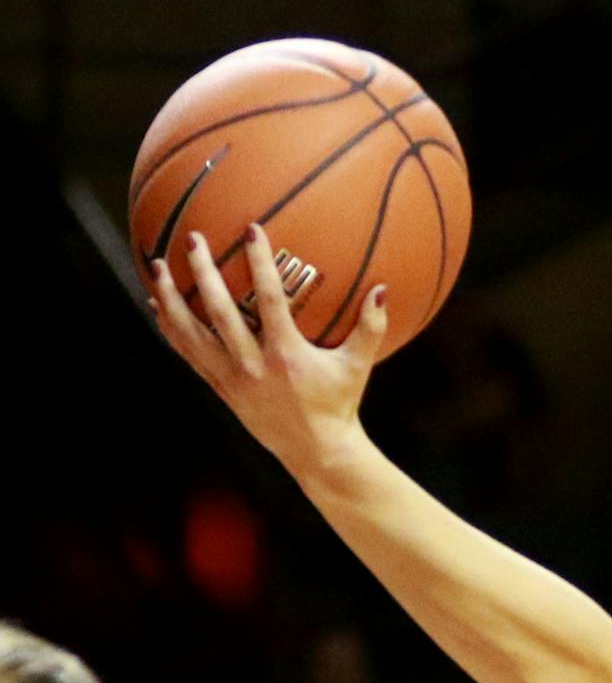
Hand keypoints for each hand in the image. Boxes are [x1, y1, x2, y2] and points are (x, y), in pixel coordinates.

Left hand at [148, 224, 388, 474]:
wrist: (317, 452)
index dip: (259, 263)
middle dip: (203, 272)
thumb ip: (371, 328)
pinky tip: (158, 305)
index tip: (251, 230)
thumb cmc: (339, 405)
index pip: (269, 300)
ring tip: (158, 266)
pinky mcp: (220, 388)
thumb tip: (382, 289)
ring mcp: (232, 378)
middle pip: (219, 312)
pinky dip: (170, 328)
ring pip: (191, 333)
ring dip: (171, 298)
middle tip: (192, 239)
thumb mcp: (358, 367)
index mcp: (286, 355)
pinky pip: (188, 353)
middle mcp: (253, 365)